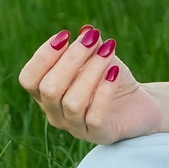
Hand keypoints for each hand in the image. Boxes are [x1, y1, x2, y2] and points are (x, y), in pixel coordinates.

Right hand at [17, 26, 164, 145]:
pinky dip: (104, 91)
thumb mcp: (98, 57)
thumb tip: (86, 32)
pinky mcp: (99, 135)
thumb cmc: (110, 77)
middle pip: (49, 89)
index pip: (28, 79)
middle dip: (71, 59)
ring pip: (72, 102)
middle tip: (93, 38)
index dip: (43, 56)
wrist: (140, 103)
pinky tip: (115, 71)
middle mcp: (55, 114)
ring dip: (91, 71)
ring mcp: (76, 128)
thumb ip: (89, 46)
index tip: (66, 35)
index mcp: (46, 94)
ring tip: (109, 51)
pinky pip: (95, 115)